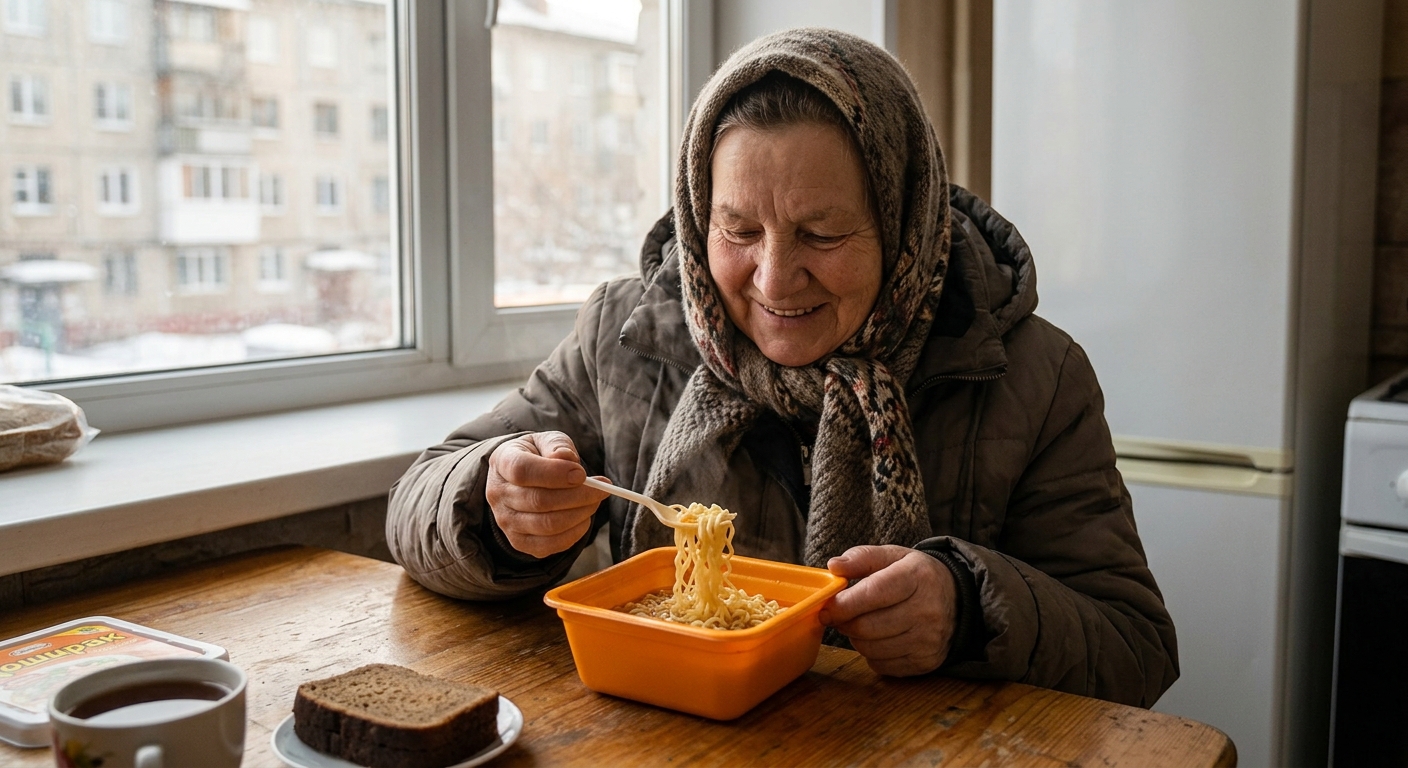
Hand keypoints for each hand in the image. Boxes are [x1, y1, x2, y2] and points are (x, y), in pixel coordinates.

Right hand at [486, 431, 606, 557]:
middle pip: (539, 501)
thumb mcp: (546, 441)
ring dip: (580, 514)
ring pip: (547, 525)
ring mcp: (506, 521)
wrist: (519, 479)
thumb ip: (557, 445)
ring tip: (594, 501)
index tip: (582, 473)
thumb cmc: (538, 456)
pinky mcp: (520, 542)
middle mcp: (498, 494)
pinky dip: (574, 533)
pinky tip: (583, 517)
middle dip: (578, 496)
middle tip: (601, 489)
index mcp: (502, 461)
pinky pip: (551, 545)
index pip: (522, 470)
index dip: (554, 473)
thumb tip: (566, 458)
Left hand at [818, 545, 957, 676]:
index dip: (843, 604)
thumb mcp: (894, 556)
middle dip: (845, 622)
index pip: (873, 594)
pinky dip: (872, 654)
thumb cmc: (917, 576)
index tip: (826, 607)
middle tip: (841, 615)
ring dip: (856, 638)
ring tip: (863, 623)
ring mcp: (928, 640)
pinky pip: (881, 665)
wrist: (958, 600)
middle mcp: (926, 611)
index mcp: (917, 578)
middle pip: (867, 626)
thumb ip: (862, 558)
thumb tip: (834, 566)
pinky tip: (879, 638)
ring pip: (870, 649)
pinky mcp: (925, 662)